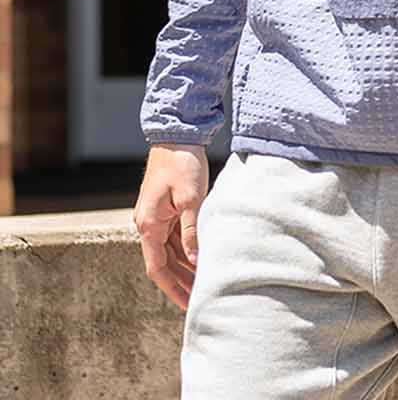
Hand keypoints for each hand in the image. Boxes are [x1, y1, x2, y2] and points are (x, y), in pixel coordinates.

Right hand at [134, 143, 210, 308]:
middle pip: (163, 264)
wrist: (176, 136)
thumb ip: (192, 230)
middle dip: (181, 283)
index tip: (189, 305)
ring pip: (170, 252)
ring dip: (185, 268)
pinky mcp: (166, 209)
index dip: (173, 289)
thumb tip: (197, 261)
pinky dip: (187, 251)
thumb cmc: (183, 164)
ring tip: (205, 285)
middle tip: (202, 301)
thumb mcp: (191, 198)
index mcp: (148, 226)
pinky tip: (203, 259)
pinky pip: (175, 238)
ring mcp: (156, 217)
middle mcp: (148, 225)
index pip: (158, 268)